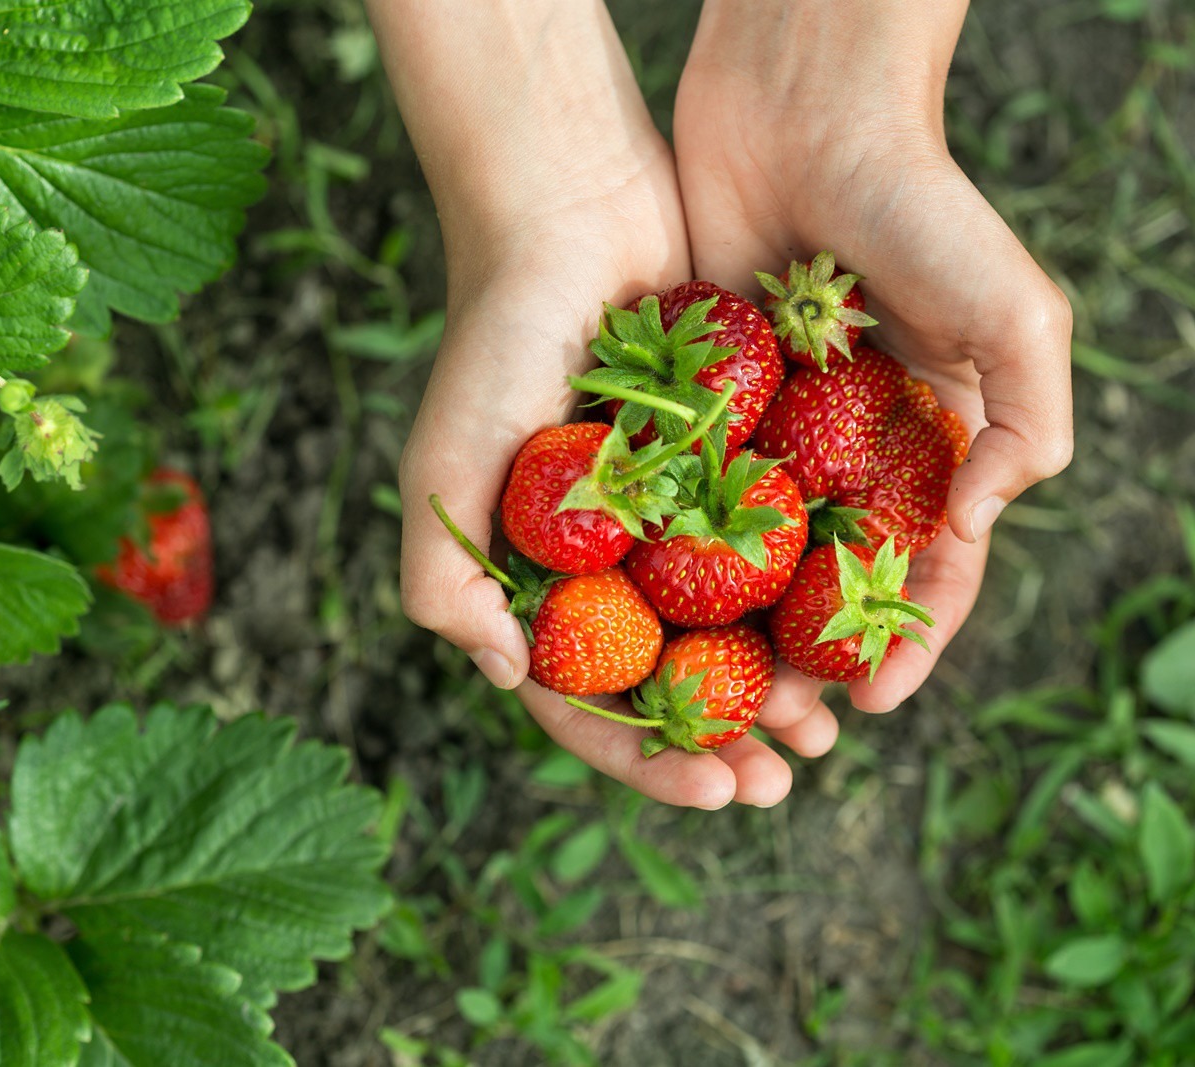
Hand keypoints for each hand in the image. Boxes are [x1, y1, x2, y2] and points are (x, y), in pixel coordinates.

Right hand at [373, 0, 835, 808]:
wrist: (575, 213)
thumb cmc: (495, 340)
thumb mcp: (445, 465)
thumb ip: (444, 577)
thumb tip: (508, 678)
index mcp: (533, 577)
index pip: (584, 700)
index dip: (643, 759)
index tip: (717, 793)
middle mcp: (602, 560)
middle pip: (666, 681)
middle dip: (722, 744)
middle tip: (785, 782)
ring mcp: (667, 516)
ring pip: (730, 628)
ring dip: (775, 687)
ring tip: (829, 728)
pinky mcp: (729, 464)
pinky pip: (775, 547)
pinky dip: (809, 596)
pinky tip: (855, 630)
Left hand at [672, 0, 1072, 718]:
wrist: (801, 111)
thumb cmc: (922, 206)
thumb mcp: (1013, 313)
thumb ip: (1026, 423)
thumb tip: (973, 529)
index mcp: (932, 441)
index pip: (925, 568)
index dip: (907, 640)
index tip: (870, 704)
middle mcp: (851, 448)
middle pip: (829, 582)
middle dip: (810, 657)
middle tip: (776, 724)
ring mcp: (772, 430)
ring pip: (750, 558)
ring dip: (737, 631)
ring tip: (715, 693)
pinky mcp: (700, 403)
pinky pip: (684, 494)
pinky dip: (672, 554)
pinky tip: (649, 612)